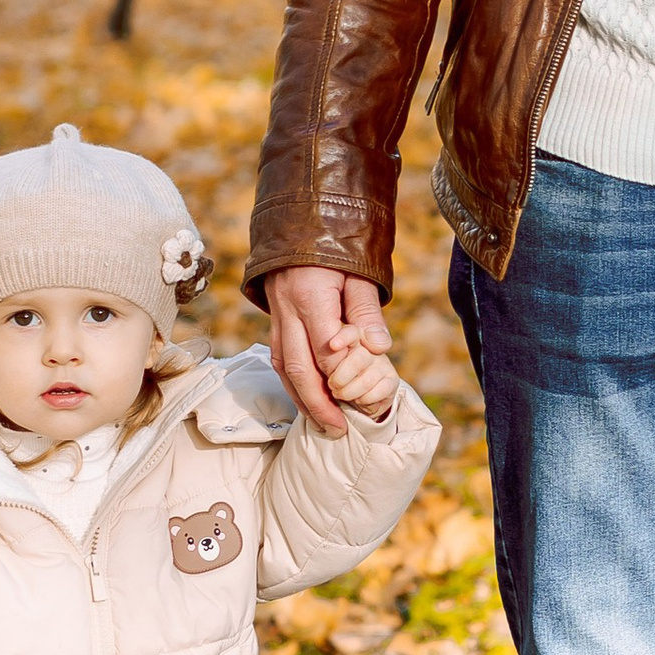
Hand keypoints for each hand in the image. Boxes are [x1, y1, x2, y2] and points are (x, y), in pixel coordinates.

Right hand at [268, 265, 387, 433]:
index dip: (341, 373)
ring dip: (302, 400)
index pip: (324, 346)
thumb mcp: (358, 273)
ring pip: (284, 368)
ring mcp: (277, 317)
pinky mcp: (275, 322)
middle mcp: (287, 310)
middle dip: (318, 403)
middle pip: (299, 367)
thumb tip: (379, 348)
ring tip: (324, 424)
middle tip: (338, 429)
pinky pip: (279, 359)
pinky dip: (293, 384)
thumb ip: (366, 311)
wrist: (300, 225)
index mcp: (310, 295)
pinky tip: (308, 401)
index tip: (359, 394)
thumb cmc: (336, 249)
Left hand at [316, 318, 398, 423]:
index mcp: (348, 337)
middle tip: (332, 385)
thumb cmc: (331, 376)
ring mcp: (382, 361)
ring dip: (349, 393)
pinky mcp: (392, 378)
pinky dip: (365, 400)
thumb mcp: (320, 364)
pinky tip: (359, 399)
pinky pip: (381, 390)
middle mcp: (368, 345)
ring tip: (341, 394)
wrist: (354, 396)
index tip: (333, 345)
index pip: (351, 332)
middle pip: (358, 358)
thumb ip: (325, 356)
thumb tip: (332, 346)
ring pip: (367, 379)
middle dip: (340, 378)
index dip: (344, 337)